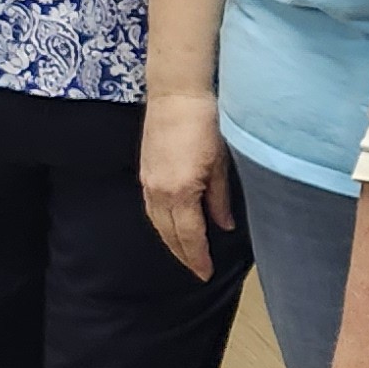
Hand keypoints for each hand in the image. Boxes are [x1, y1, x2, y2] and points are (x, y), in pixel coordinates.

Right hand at [140, 87, 236, 277]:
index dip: (198, 257)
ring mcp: (148, 182)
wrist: (177, 94)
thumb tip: (224, 226)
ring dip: (170, 242)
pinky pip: (150, 208)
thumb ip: (220, 199)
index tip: (205, 273)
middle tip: (197, 271)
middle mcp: (159, 192)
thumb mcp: (220, 164)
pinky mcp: (144, 172)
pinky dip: (161, 223)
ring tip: (185, 254)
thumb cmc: (205, 123)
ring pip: (157, 223)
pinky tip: (170, 226)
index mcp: (180, 192)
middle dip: (183, 255)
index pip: (189, 236)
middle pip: (169, 235)